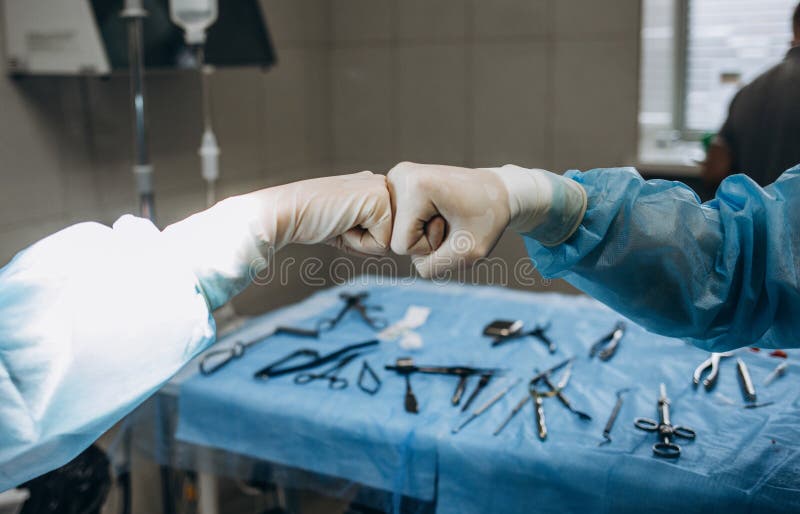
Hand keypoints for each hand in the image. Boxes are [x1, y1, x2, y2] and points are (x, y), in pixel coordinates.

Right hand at [262, 171, 391, 254]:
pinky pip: (381, 245)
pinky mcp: (379, 202)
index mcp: (374, 186)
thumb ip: (369, 229)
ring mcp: (382, 190)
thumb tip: (390, 247)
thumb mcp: (345, 223)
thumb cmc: (310, 221)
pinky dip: (358, 243)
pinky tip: (340, 223)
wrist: (285, 212)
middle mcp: (381, 183)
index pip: (385, 232)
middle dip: (363, 241)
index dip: (360, 239)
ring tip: (339, 221)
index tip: (337, 222)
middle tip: (337, 222)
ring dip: (360, 242)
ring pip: (388, 242)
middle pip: (390, 237)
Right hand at [387, 162, 512, 277]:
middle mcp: (399, 175)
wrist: (499, 191)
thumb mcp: (468, 254)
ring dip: (423, 233)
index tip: (454, 224)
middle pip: (396, 239)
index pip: (402, 245)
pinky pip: (398, 223)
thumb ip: (430, 268)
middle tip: (452, 219)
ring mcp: (396, 177)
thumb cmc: (488, 219)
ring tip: (446, 214)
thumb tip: (398, 254)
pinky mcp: (397, 182)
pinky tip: (437, 210)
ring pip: (396, 232)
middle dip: (425, 240)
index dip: (431, 246)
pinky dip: (418, 225)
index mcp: (415, 186)